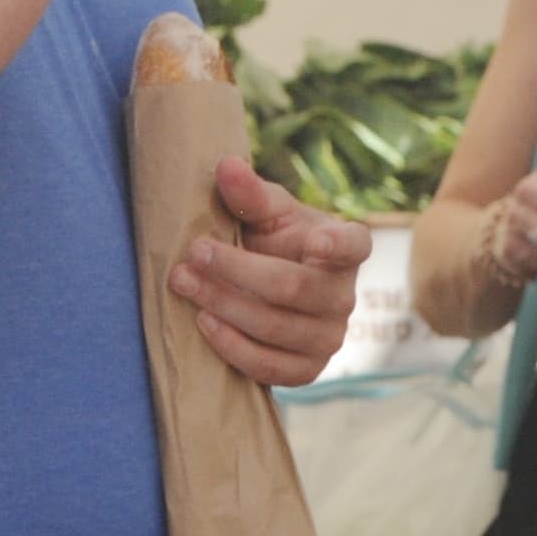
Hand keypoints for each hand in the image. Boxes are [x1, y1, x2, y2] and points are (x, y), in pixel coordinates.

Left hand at [168, 155, 370, 386]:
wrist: (267, 281)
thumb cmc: (272, 236)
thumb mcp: (265, 210)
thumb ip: (250, 193)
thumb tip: (226, 166)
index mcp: (344, 248)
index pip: (353, 245)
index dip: (337, 245)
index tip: (314, 239)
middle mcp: (344, 296)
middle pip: (292, 288)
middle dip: (236, 270)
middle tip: (192, 251)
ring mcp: (330, 338)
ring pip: (277, 328)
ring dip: (224, 305)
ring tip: (183, 282)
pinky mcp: (308, 369)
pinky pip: (273, 369)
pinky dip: (234, 348)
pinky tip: (203, 322)